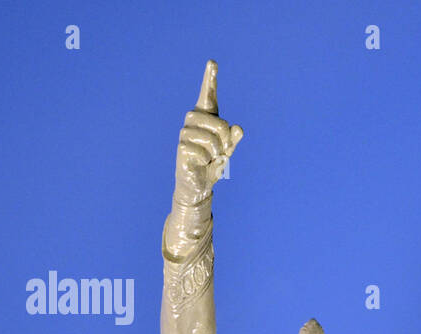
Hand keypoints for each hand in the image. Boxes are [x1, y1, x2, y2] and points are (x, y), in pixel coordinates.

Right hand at [173, 60, 243, 208]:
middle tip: (222, 148)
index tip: (212, 62)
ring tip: (212, 157)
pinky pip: (200, 150)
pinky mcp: (181, 148)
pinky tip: (202, 162)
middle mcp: (193, 121)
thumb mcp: (227, 151)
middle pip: (215, 121)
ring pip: (207, 136)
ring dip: (216, 150)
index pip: (208, 95)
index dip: (210, 79)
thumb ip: (234, 139)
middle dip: (224, 136)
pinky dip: (206, 159)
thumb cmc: (212, 164)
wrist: (199, 184)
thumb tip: (238, 128)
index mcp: (206, 118)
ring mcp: (185, 133)